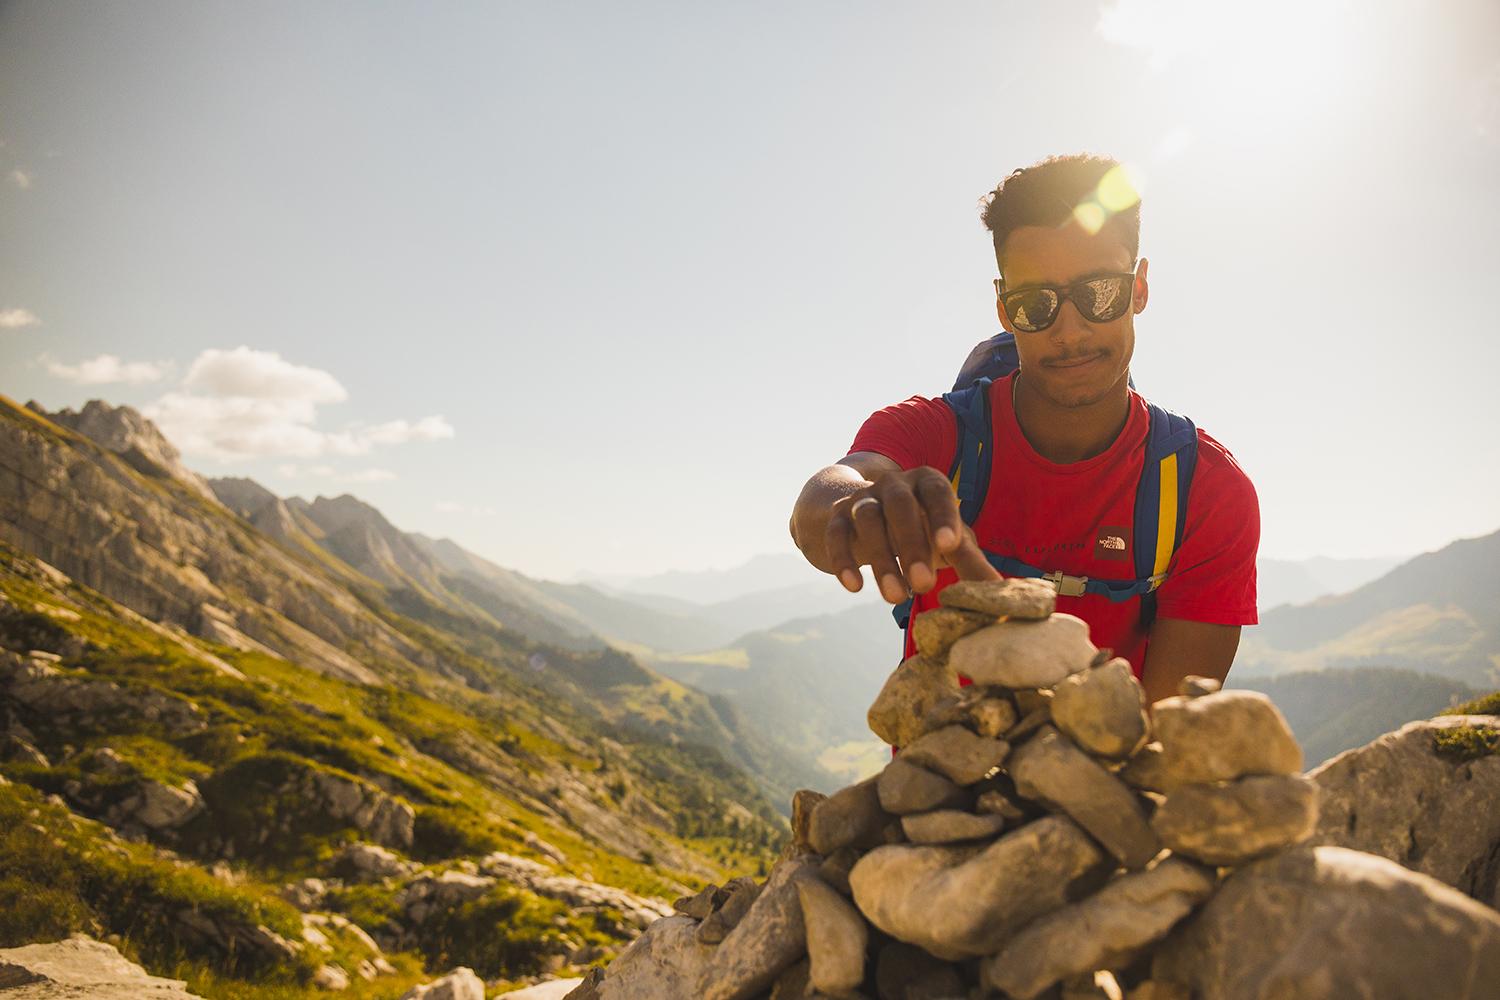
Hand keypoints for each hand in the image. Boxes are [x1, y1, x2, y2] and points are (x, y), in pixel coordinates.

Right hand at [824, 466, 999, 603]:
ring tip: (896, 598)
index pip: (937, 491)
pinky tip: (854, 587)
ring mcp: (862, 498)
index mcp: (926, 483)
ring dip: (881, 559)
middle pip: (900, 506)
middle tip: (924, 584)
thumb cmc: (921, 528)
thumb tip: (1000, 592)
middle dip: (911, 544)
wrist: (867, 513)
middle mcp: (893, 484)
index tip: (949, 546)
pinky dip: (843, 559)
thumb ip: (969, 561)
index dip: (942, 515)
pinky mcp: (837, 517)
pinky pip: (836, 534)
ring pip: (867, 519)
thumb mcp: (945, 539)